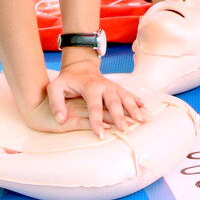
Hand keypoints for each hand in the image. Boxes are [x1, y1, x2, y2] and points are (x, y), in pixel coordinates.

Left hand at [25, 64, 145, 138]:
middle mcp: (103, 85)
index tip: (100, 134)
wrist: (80, 66)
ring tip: (142, 119)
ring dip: (134, 108)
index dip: (97, 120)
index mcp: (89, 86)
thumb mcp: (55, 88)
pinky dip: (137, 101)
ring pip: (125, 97)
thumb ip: (56, 103)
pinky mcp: (116, 87)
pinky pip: (128, 94)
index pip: (94, 106)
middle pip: (113, 101)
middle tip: (125, 129)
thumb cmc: (67, 80)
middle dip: (120, 115)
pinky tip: (144, 109)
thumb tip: (60, 120)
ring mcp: (111, 86)